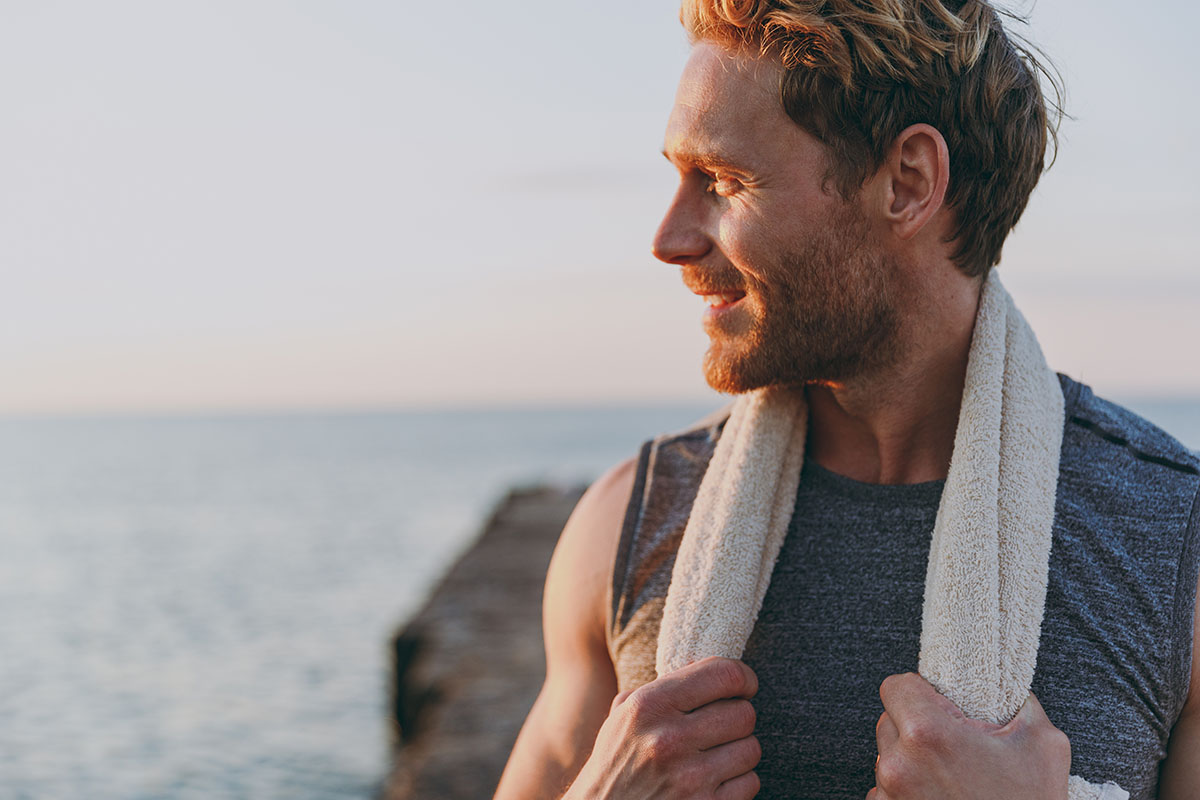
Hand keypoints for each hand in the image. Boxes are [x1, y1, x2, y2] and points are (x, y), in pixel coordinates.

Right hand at [564, 656, 760, 799]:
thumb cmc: (616, 760)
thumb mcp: (625, 714)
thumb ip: (664, 686)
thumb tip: (707, 665)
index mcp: (650, 706)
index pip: (724, 675)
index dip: (744, 677)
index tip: (745, 685)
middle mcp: (669, 740)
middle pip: (744, 714)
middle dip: (739, 717)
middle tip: (724, 725)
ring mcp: (689, 779)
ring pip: (751, 749)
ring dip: (739, 750)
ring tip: (717, 754)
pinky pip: (750, 783)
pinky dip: (739, 781)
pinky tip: (715, 780)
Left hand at [867, 673, 1069, 799]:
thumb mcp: (1042, 745)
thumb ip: (1018, 704)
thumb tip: (1009, 690)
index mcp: (927, 734)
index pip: (896, 687)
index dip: (920, 691)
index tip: (938, 703)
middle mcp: (898, 764)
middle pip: (889, 720)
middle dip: (917, 726)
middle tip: (953, 744)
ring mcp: (888, 795)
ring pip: (886, 756)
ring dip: (910, 759)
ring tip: (950, 775)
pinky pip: (885, 789)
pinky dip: (907, 789)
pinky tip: (939, 795)